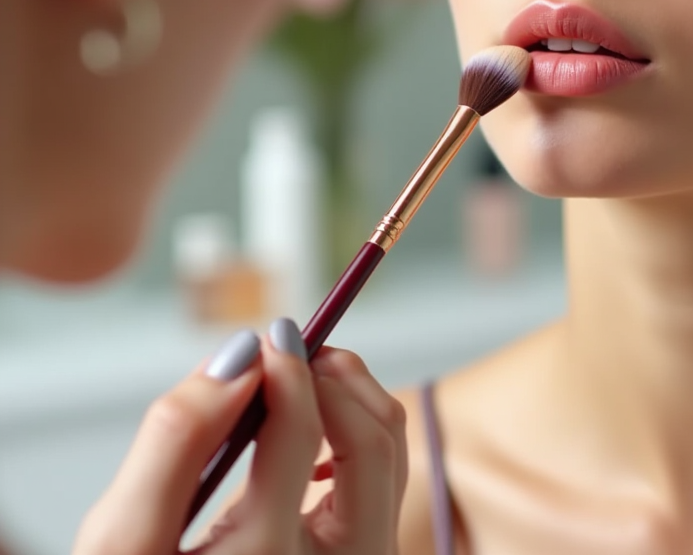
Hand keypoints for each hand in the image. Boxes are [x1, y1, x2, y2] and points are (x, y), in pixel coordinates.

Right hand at [72, 319, 407, 554]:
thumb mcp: (124, 535)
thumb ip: (176, 441)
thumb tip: (239, 358)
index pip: (302, 437)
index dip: (288, 371)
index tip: (269, 337)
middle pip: (376, 443)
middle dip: (338, 378)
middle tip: (293, 349)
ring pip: (390, 456)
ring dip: (353, 398)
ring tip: (302, 373)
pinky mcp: (365, 553)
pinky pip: (383, 479)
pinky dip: (357, 433)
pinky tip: (309, 432)